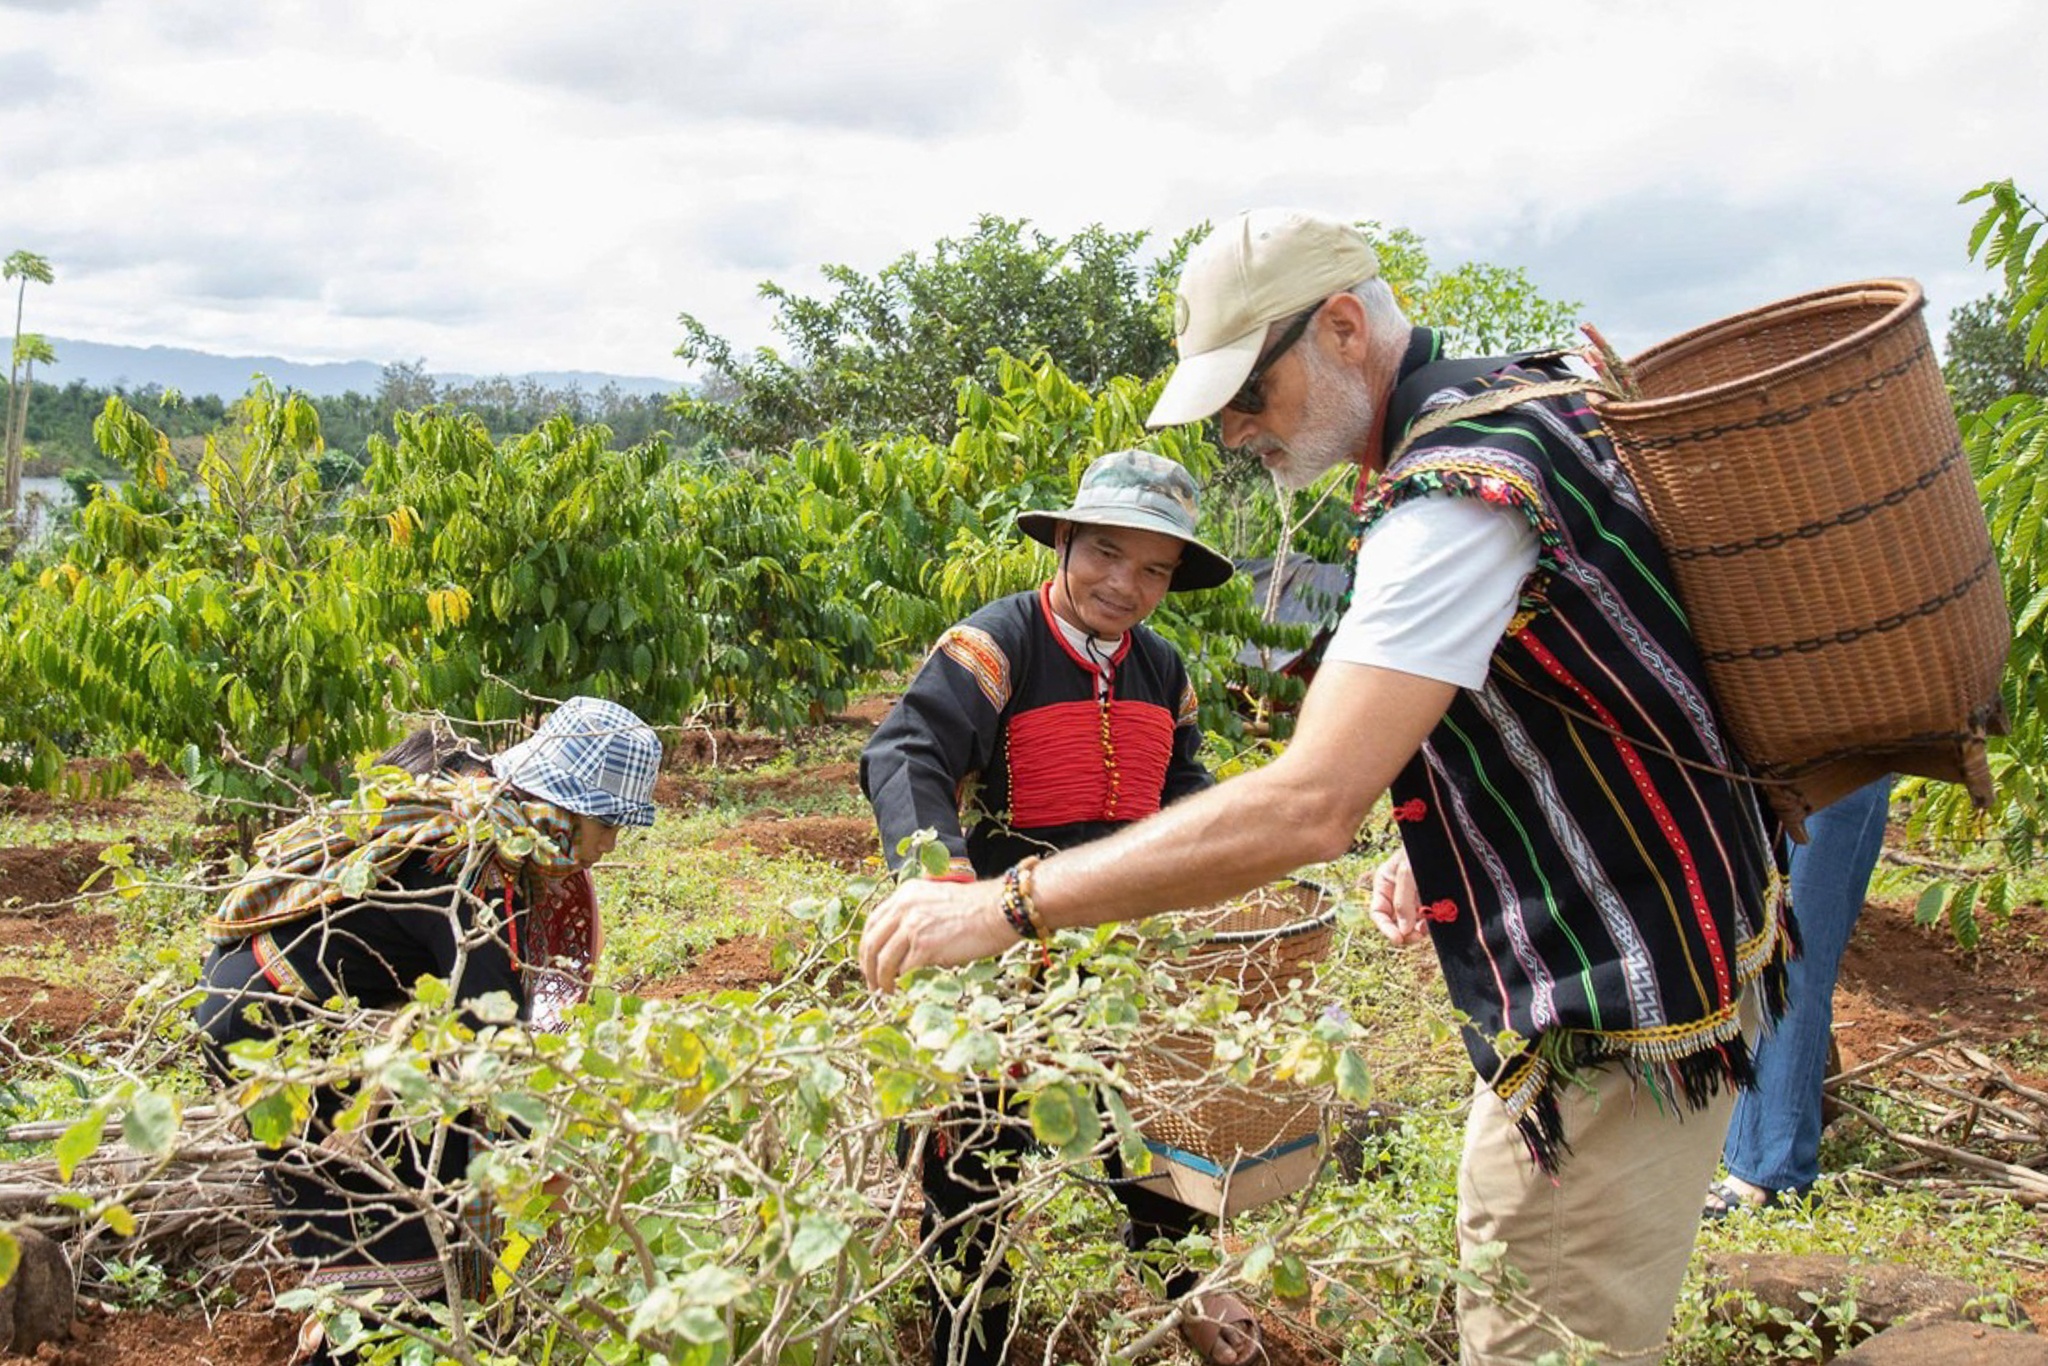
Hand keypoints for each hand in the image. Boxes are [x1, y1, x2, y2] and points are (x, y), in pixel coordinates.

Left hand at [859, 876, 1016, 991]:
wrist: (999, 910)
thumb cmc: (977, 909)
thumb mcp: (937, 900)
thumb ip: (916, 915)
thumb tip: (903, 947)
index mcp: (905, 894)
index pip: (873, 922)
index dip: (867, 947)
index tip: (869, 963)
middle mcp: (904, 907)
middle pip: (872, 943)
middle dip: (868, 968)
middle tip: (873, 984)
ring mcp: (913, 926)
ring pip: (883, 960)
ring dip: (881, 981)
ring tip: (886, 993)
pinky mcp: (924, 945)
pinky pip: (903, 970)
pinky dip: (900, 984)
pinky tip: (903, 992)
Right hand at [1367, 847, 1426, 946]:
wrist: (1445, 837)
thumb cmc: (1421, 849)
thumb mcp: (1408, 872)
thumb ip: (1403, 901)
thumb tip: (1402, 931)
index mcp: (1384, 883)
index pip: (1378, 912)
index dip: (1385, 928)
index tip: (1398, 939)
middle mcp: (1397, 892)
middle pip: (1395, 921)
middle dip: (1403, 931)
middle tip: (1414, 938)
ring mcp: (1414, 896)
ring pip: (1411, 922)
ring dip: (1417, 930)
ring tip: (1426, 930)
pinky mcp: (1430, 898)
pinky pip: (1426, 918)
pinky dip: (1429, 924)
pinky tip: (1433, 924)